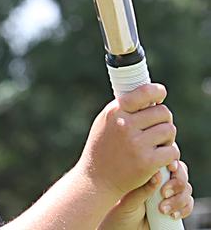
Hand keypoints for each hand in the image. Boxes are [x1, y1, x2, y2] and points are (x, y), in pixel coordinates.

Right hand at [76, 83, 179, 198]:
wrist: (97, 178)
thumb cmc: (103, 148)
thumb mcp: (105, 122)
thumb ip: (124, 109)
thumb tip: (149, 96)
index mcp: (114, 112)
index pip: (144, 92)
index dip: (157, 91)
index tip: (161, 93)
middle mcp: (125, 125)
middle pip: (163, 112)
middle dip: (164, 119)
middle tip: (157, 127)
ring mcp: (136, 144)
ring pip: (170, 130)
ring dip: (168, 137)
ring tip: (157, 143)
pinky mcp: (147, 162)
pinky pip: (172, 151)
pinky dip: (170, 154)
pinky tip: (160, 157)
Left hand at [98, 159, 193, 229]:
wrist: (123, 227)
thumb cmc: (120, 208)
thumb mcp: (128, 199)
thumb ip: (143, 188)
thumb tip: (157, 175)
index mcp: (146, 169)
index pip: (164, 157)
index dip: (171, 160)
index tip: (170, 167)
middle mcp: (159, 178)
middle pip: (180, 172)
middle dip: (176, 183)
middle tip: (164, 193)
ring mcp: (169, 191)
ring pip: (186, 188)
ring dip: (178, 199)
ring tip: (162, 210)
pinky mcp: (175, 205)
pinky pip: (188, 203)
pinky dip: (184, 208)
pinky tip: (172, 214)